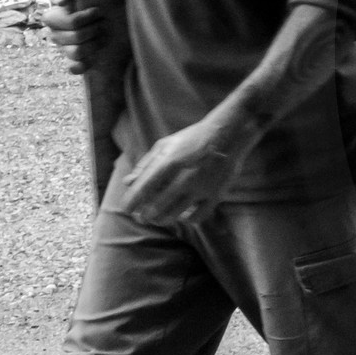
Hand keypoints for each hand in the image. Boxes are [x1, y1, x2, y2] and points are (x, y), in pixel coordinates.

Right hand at [40, 0, 106, 74]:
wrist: (114, 7)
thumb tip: (59, 2)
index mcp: (54, 17)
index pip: (67, 23)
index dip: (83, 18)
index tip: (97, 11)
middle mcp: (56, 34)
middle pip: (74, 38)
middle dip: (93, 30)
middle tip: (103, 23)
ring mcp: (66, 47)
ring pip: (74, 53)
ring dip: (92, 45)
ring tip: (103, 36)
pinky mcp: (78, 58)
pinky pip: (73, 68)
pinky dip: (81, 65)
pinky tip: (92, 58)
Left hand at [117, 118, 246, 223]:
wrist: (228, 135)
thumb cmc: (192, 139)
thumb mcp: (165, 145)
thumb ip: (146, 164)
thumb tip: (127, 183)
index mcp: (170, 161)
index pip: (143, 188)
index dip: (131, 202)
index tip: (127, 209)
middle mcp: (185, 177)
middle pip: (157, 206)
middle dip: (145, 215)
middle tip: (142, 217)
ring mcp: (202, 187)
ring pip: (175, 214)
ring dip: (162, 219)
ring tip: (159, 219)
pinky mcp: (217, 194)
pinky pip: (198, 216)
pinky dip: (188, 220)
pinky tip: (184, 215)